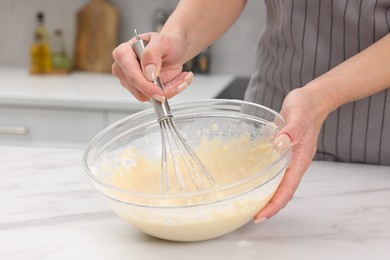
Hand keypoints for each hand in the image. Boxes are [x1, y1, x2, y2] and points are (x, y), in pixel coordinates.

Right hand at [112, 32, 193, 101]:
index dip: (146, 86)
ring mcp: (133, 81)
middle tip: (181, 80)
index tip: (161, 92)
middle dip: (163, 89)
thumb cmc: (167, 42)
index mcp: (123, 53)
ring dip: (169, 90)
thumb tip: (147, 72)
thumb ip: (152, 53)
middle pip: (139, 90)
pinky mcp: (143, 90)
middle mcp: (124, 69)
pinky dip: (171, 92)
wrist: (176, 49)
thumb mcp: (163, 40)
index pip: (131, 75)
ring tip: (180, 78)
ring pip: (149, 97)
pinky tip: (176, 81)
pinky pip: (156, 99)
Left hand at [254, 87, 328, 222]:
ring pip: (280, 183)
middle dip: (269, 206)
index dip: (275, 204)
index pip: (287, 188)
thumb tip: (279, 144)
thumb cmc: (306, 107)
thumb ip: (291, 130)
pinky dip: (267, 181)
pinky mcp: (284, 152)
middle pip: (284, 191)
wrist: (312, 100)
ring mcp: (290, 159)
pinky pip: (276, 172)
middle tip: (252, 216)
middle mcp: (295, 163)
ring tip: (252, 204)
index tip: (261, 215)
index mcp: (300, 159)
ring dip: (268, 195)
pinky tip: (256, 181)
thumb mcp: (298, 115)